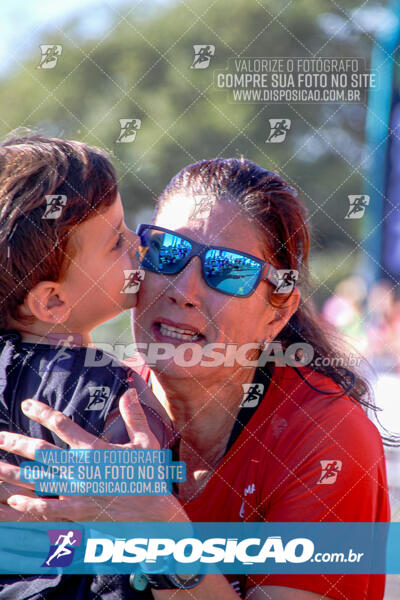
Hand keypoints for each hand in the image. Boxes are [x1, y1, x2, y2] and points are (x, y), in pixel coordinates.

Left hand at [0, 390, 188, 522]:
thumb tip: (128, 391)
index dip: (42, 412)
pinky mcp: (77, 511)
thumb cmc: (149, 475)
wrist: (153, 514)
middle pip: (41, 452)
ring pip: (38, 479)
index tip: (27, 404)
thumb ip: (133, 416)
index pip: (63, 425)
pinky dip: (28, 504)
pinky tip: (13, 499)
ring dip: (14, 472)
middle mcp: (81, 469)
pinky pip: (47, 508)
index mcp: (96, 449)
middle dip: (16, 442)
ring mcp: (77, 492)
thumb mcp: (145, 442)